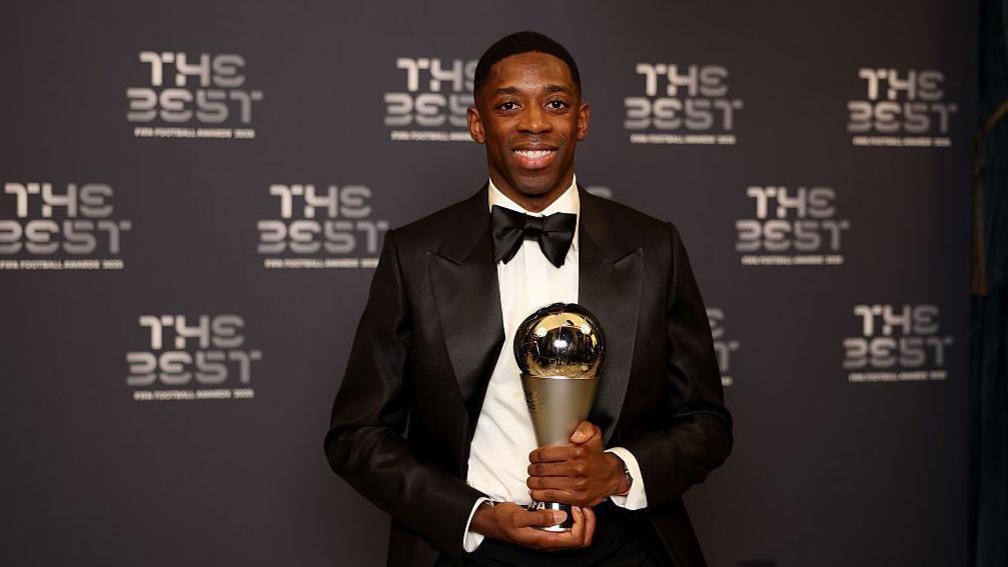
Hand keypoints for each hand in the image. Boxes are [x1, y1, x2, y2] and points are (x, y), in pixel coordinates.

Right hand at [469, 501, 594, 549]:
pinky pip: (569, 528)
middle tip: (583, 505)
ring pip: (577, 535)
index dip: (582, 524)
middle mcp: (550, 542)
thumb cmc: (503, 520)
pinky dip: (575, 518)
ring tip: (578, 503)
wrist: (492, 522)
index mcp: (545, 541)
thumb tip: (561, 516)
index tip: (576, 507)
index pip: (575, 539)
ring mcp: (550, 536)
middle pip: (581, 539)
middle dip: (588, 522)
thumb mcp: (519, 516)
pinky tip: (569, 504)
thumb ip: (540, 518)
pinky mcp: (548, 530)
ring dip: (582, 520)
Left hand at [527, 421, 629, 506]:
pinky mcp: (576, 498)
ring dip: (533, 481)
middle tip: (532, 468)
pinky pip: (551, 496)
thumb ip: (584, 428)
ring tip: (532, 479)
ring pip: (543, 483)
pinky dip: (539, 494)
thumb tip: (574, 435)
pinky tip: (536, 491)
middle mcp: (576, 468)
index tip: (533, 457)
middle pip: (542, 469)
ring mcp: (576, 484)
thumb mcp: (594, 435)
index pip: (545, 454)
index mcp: (577, 452)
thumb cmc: (597, 457)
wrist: (611, 476)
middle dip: (532, 469)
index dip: (534, 456)